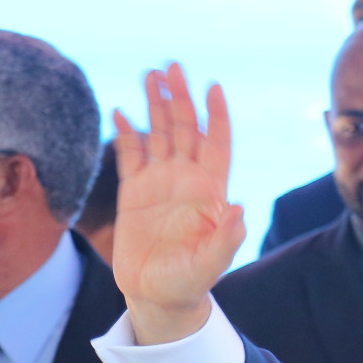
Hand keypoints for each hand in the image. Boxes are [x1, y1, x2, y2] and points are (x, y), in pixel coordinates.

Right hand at [111, 63, 246, 343]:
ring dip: (156, 104)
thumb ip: (226, 238)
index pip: (216, 143)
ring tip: (150, 74)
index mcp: (209, 191)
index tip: (213, 86)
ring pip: (159, 133)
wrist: (159, 296)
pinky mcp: (134, 193)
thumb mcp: (211, 264)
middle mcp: (187, 180)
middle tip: (172, 66)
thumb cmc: (190, 283)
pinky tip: (122, 112)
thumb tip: (240, 208)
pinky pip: (131, 155)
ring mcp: (160, 183)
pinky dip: (127, 133)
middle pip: (185, 128)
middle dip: (180, 97)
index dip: (216, 115)